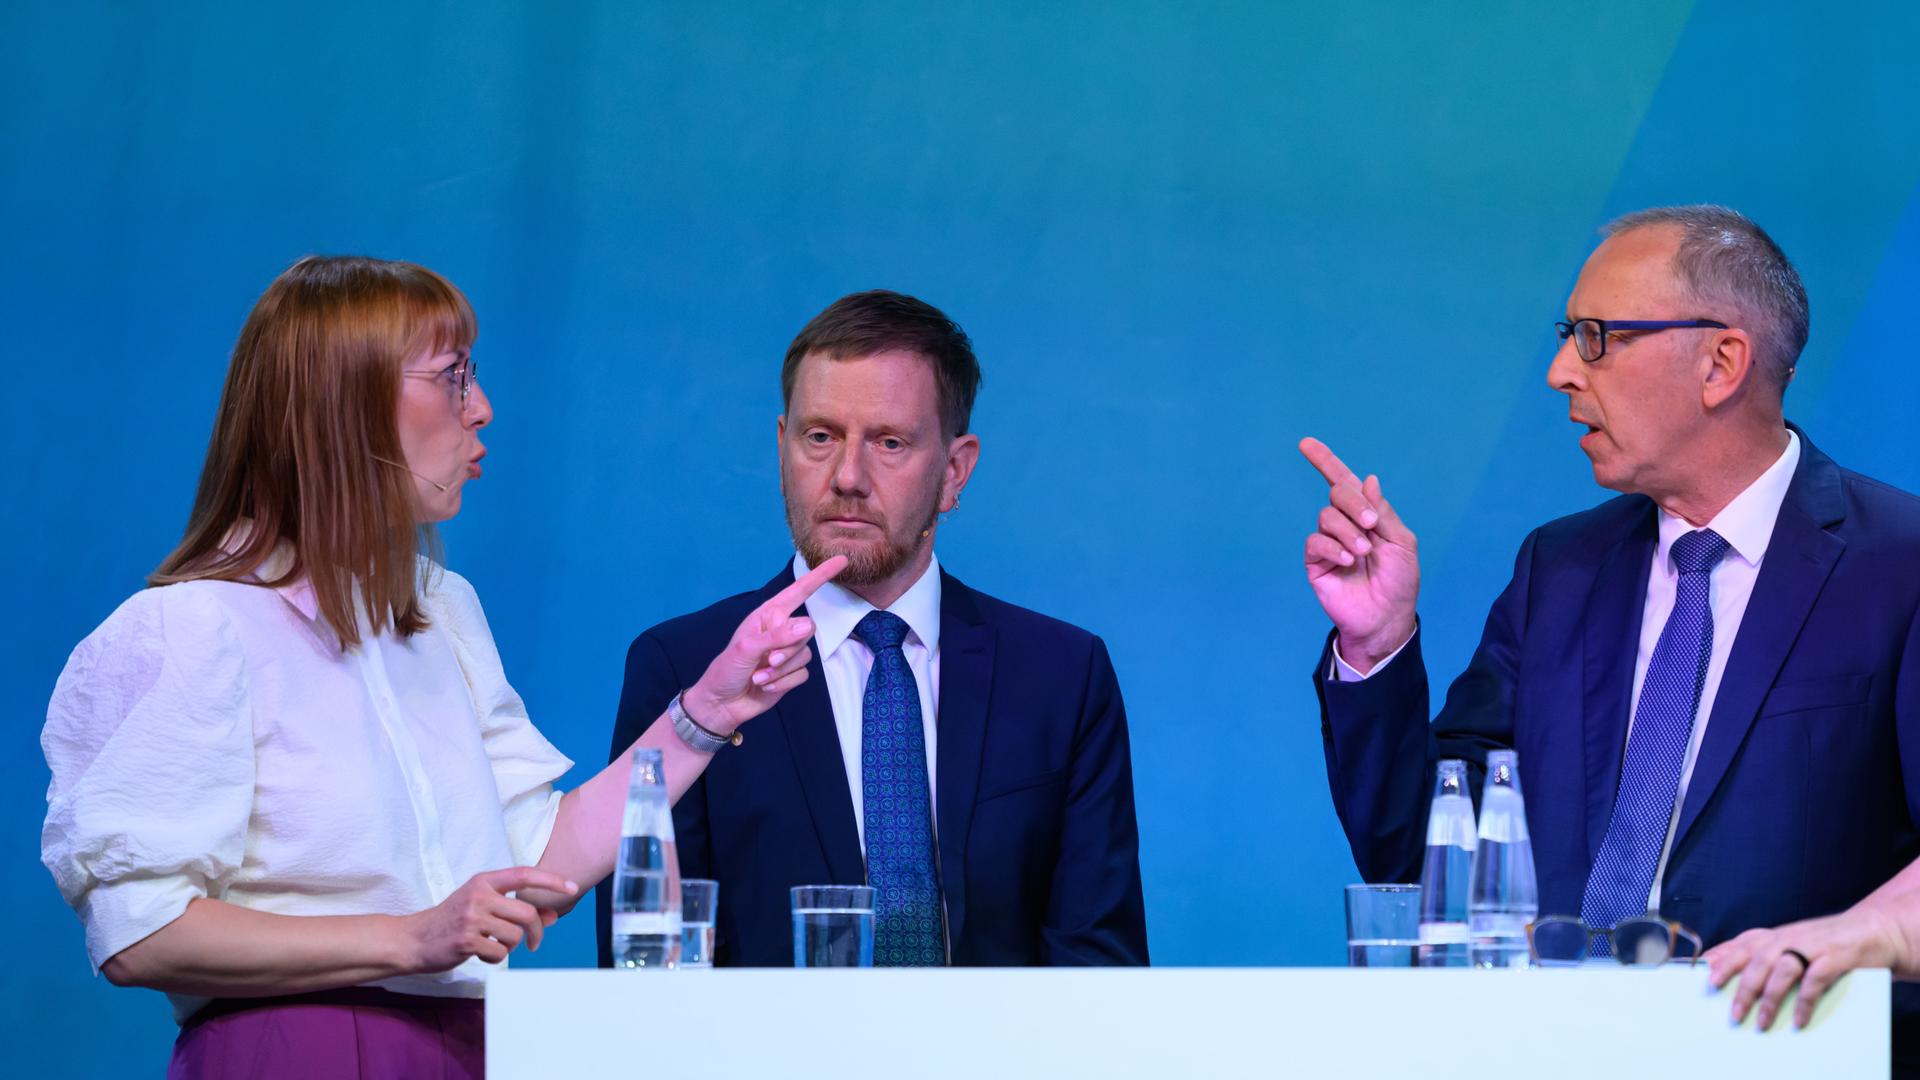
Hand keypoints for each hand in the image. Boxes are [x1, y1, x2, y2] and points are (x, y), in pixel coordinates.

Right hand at [402, 867, 578, 971]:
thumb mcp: (483, 906)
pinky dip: (495, 957)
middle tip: (533, 942)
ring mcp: (471, 917)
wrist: (413, 940)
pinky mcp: (465, 940)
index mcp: (484, 881)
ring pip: (515, 935)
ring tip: (492, 944)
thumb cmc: (452, 920)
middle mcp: (479, 895)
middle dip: (535, 930)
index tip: (572, 888)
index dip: (551, 880)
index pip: (524, 874)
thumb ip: (516, 908)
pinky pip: (499, 953)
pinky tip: (480, 953)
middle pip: (527, 912)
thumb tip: (552, 916)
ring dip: (510, 946)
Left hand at [683, 555, 847, 732]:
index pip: (799, 591)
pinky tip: (764, 686)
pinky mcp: (791, 673)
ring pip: (805, 655)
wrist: (721, 704)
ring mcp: (787, 652)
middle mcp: (781, 630)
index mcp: (768, 615)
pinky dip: (783, 683)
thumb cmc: (726, 669)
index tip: (841, 560)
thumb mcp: (747, 648)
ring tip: (759, 677)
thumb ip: (778, 636)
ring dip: (781, 671)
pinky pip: (802, 675)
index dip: (820, 575)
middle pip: (807, 630)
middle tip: (766, 661)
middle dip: (788, 649)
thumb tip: (807, 626)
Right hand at [1299, 438, 1418, 670]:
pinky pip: (1314, 542)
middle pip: (1337, 492)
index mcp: (1366, 514)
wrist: (1386, 617)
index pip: (1344, 482)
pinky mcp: (1316, 563)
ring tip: (1362, 552)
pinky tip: (1347, 561)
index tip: (1305, 443)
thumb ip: (1383, 511)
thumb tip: (1368, 479)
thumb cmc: (1400, 581)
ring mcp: (1329, 543)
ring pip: (1326, 516)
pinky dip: (1332, 547)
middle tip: (1370, 525)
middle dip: (1352, 502)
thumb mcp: (1401, 542)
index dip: (1325, 461)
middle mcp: (1345, 524)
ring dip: (1347, 531)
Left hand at [1705, 906, 1907, 1030]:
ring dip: (1769, 999)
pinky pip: (1814, 981)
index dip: (1722, 960)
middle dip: (1742, 988)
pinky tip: (1797, 1020)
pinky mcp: (1834, 958)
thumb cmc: (1822, 942)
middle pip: (1757, 961)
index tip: (1705, 979)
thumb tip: (1718, 962)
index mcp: (1774, 935)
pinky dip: (1804, 1001)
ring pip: (1782, 971)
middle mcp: (1788, 938)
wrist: (1871, 930)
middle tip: (1733, 1013)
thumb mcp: (1788, 941)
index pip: (1741, 945)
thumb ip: (1758, 950)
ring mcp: (1811, 947)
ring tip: (1760, 1022)